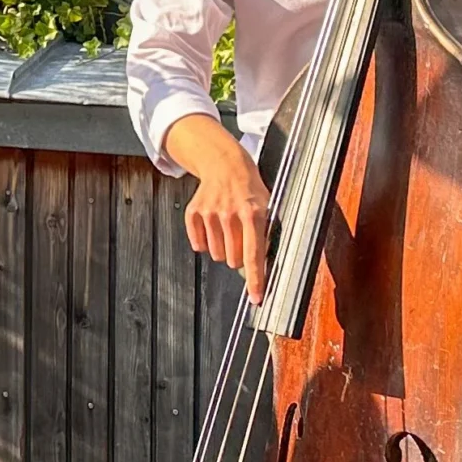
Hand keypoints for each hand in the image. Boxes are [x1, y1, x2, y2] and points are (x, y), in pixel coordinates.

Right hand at [184, 151, 270, 292]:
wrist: (225, 164)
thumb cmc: (249, 188)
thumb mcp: (267, 206)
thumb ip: (265, 235)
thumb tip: (262, 267)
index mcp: (253, 214)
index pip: (254, 255)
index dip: (255, 279)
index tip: (256, 297)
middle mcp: (230, 214)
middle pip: (233, 260)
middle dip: (239, 256)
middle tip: (241, 238)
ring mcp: (210, 213)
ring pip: (215, 255)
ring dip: (222, 248)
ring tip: (228, 229)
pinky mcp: (194, 213)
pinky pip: (198, 245)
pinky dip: (205, 241)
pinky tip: (213, 226)